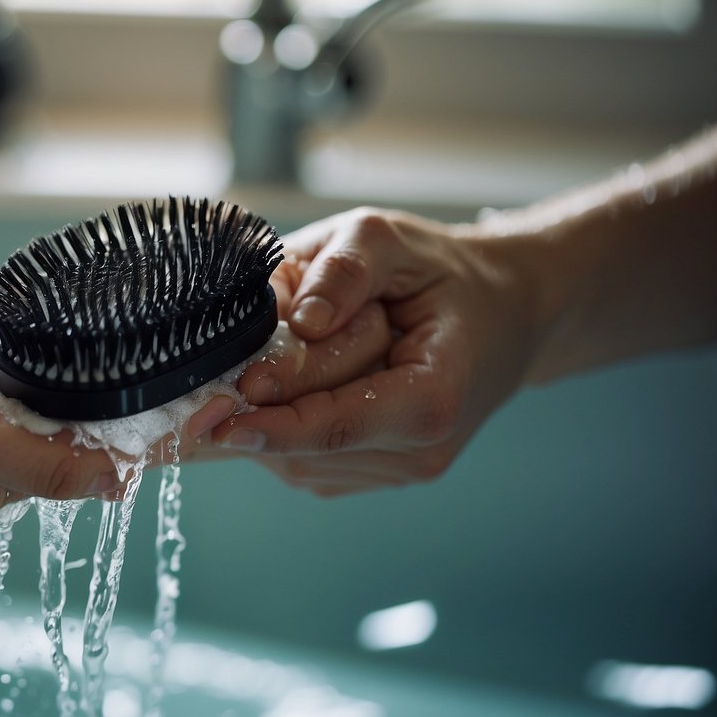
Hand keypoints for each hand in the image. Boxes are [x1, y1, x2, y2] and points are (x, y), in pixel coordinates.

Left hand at [210, 208, 539, 495]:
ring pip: (300, 462)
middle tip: (231, 365)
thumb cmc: (440, 274)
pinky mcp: (374, 476)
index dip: (271, 421)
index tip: (215, 411)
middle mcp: (419, 451)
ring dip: (271, 417)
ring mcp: (398, 472)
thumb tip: (300, 318)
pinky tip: (296, 387)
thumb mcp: (393, 240)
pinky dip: (283, 430)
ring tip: (288, 359)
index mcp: (433, 397)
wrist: (501, 313)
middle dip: (262, 405)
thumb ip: (345, 270)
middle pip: (309, 443)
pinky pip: (307, 464)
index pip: (336, 425)